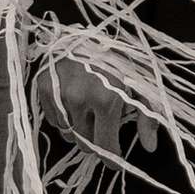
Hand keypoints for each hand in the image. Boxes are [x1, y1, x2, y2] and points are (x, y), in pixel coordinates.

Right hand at [36, 51, 157, 159]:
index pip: (105, 146)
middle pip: (84, 144)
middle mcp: (79, 100)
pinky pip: (53, 120)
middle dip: (95, 141)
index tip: (115, 161)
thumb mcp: (140, 86)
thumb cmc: (118, 60)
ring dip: (79, 130)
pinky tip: (74, 103)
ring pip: (68, 134)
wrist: (88, 32)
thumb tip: (150, 146)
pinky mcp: (44, 89)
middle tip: (103, 128)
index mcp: (106, 100)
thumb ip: (146, 117)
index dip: (112, 158)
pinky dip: (65, 118)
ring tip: (88, 112)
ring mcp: (59, 95)